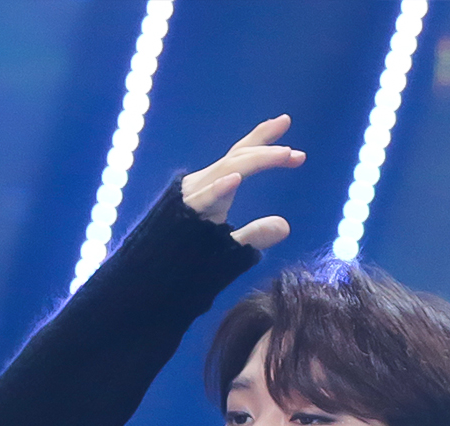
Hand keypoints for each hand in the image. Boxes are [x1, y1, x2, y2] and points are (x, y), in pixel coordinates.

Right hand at [181, 115, 304, 250]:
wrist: (154, 271)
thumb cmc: (191, 256)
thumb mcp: (232, 245)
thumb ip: (256, 234)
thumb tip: (286, 226)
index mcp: (215, 185)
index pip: (241, 156)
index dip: (263, 138)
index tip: (289, 129)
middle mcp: (203, 183)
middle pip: (238, 156)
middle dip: (267, 149)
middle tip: (295, 151)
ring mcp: (193, 197)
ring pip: (227, 171)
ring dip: (255, 161)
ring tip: (282, 154)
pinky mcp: (184, 216)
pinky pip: (202, 200)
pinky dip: (218, 189)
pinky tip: (235, 179)